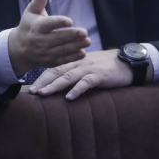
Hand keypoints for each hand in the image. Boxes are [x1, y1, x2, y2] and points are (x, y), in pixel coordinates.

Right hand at [8, 0, 90, 75]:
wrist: (19, 49)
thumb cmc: (28, 26)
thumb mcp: (30, 12)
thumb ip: (39, 0)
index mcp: (36, 27)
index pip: (49, 24)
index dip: (59, 22)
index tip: (70, 21)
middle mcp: (40, 41)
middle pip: (58, 38)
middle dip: (72, 35)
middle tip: (84, 32)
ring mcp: (45, 52)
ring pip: (62, 49)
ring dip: (76, 46)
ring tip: (87, 41)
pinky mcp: (50, 61)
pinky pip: (63, 60)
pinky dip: (73, 57)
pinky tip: (82, 53)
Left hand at [28, 49, 148, 99]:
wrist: (127, 62)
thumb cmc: (105, 66)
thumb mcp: (87, 66)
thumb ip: (74, 71)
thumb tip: (59, 83)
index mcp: (74, 60)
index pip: (54, 68)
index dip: (42, 77)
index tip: (31, 87)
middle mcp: (78, 63)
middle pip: (57, 72)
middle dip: (43, 82)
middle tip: (32, 92)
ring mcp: (89, 69)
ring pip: (68, 77)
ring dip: (54, 86)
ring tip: (44, 94)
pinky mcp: (99, 76)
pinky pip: (86, 82)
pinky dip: (77, 90)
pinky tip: (69, 97)